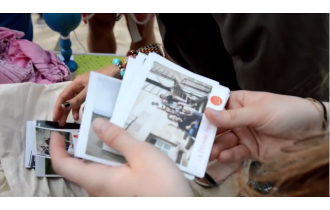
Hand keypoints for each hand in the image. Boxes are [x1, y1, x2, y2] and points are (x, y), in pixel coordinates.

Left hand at [50, 118, 192, 196]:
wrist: (179, 209)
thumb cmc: (161, 185)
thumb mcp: (141, 155)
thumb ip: (117, 139)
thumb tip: (96, 124)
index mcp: (97, 180)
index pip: (64, 165)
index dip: (55, 148)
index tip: (57, 132)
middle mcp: (99, 190)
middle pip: (82, 165)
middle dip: (86, 144)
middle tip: (100, 124)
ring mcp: (111, 194)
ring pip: (98, 169)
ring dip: (103, 151)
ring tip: (118, 133)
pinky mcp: (123, 195)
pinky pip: (111, 175)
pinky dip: (114, 160)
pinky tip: (130, 150)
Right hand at [53, 65, 119, 125]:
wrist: (118, 73)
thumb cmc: (103, 80)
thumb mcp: (89, 90)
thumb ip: (77, 100)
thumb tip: (64, 107)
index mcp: (75, 83)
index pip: (62, 97)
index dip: (57, 107)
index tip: (55, 118)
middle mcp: (78, 86)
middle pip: (67, 100)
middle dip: (63, 111)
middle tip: (60, 123)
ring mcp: (85, 89)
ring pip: (75, 101)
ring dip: (73, 111)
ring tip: (72, 121)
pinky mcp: (92, 92)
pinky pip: (83, 101)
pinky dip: (81, 108)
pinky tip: (81, 115)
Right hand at [206, 91, 323, 162]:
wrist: (311, 132)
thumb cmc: (286, 112)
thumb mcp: (258, 112)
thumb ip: (232, 116)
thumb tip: (208, 113)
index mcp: (239, 103)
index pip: (217, 107)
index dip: (205, 113)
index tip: (191, 120)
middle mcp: (238, 119)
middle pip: (218, 126)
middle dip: (207, 134)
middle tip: (197, 141)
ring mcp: (243, 135)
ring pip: (224, 141)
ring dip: (215, 147)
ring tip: (209, 152)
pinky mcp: (250, 150)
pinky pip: (235, 153)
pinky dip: (228, 155)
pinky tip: (223, 156)